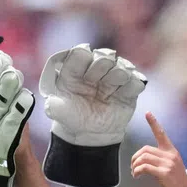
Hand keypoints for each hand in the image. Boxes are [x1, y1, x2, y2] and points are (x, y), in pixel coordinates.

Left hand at [39, 44, 146, 186]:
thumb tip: (50, 104)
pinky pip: (136, 82)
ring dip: (117, 77)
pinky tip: (122, 95)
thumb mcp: (60, 113)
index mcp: (75, 68)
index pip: (81, 53)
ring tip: (109, 93)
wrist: (91, 134)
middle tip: (99, 85)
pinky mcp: (128, 90)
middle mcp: (94, 69)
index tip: (85, 77)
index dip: (84, 61)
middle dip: (101, 67)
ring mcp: (112, 78)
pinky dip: (133, 85)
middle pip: (104, 56)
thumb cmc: (73, 118)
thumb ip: (54, 107)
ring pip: (121, 67)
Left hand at [131, 114, 186, 186]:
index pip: (162, 134)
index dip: (154, 123)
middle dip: (135, 158)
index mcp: (173, 153)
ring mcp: (167, 164)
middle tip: (133, 168)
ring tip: (135, 174)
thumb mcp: (173, 170)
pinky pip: (144, 167)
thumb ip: (163, 162)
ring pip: (143, 158)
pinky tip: (137, 176)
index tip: (147, 113)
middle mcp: (170, 156)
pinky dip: (137, 171)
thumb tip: (147, 162)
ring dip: (135, 166)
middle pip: (145, 149)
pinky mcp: (164, 173)